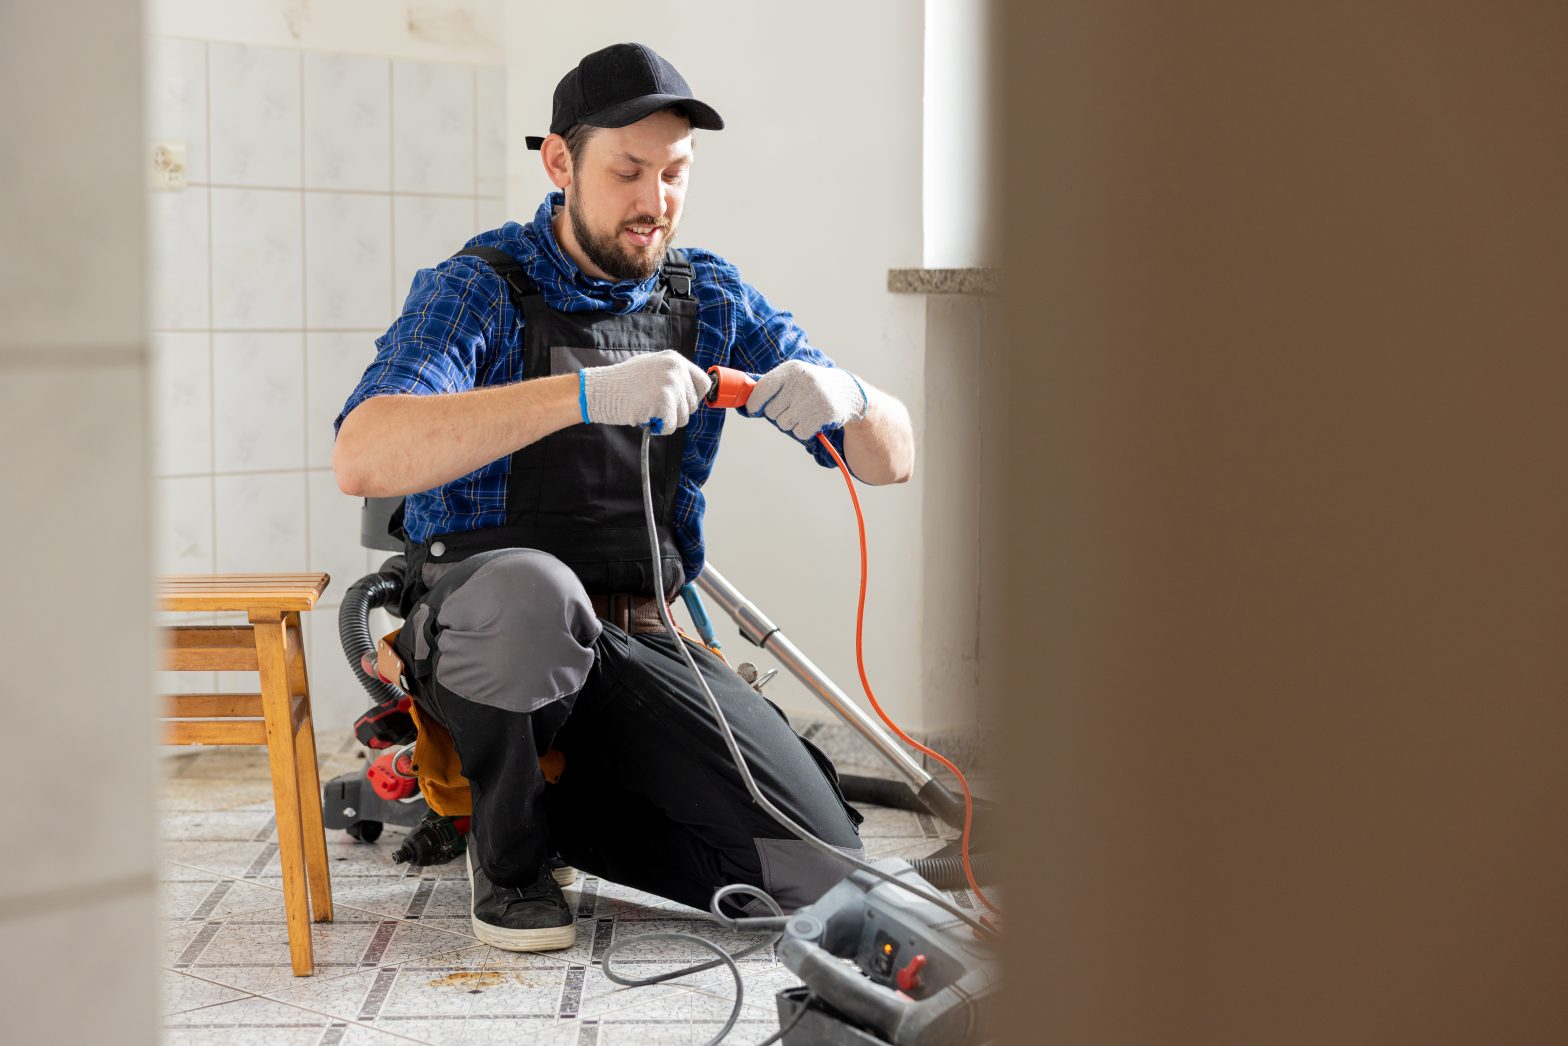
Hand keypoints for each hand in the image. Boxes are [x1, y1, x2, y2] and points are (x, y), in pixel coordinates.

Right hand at [580, 350, 709, 432]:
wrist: (599, 390)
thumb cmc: (622, 383)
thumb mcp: (651, 368)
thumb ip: (672, 375)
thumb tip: (692, 391)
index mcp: (674, 359)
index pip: (703, 383)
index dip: (693, 398)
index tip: (681, 404)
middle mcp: (676, 368)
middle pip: (693, 404)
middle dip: (676, 412)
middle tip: (655, 407)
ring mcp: (670, 384)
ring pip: (683, 417)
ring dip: (667, 421)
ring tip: (648, 410)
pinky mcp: (664, 401)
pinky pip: (671, 425)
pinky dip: (660, 428)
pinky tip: (646, 418)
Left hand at [743, 359, 867, 439]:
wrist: (848, 392)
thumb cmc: (812, 386)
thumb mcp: (794, 376)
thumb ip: (772, 385)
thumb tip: (744, 399)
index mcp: (791, 369)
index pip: (762, 389)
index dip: (754, 403)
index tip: (753, 409)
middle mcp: (801, 381)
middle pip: (771, 411)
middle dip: (778, 414)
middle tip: (792, 408)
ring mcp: (814, 397)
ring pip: (784, 424)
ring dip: (791, 423)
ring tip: (805, 412)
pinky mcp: (824, 414)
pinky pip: (799, 432)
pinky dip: (804, 430)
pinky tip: (813, 419)